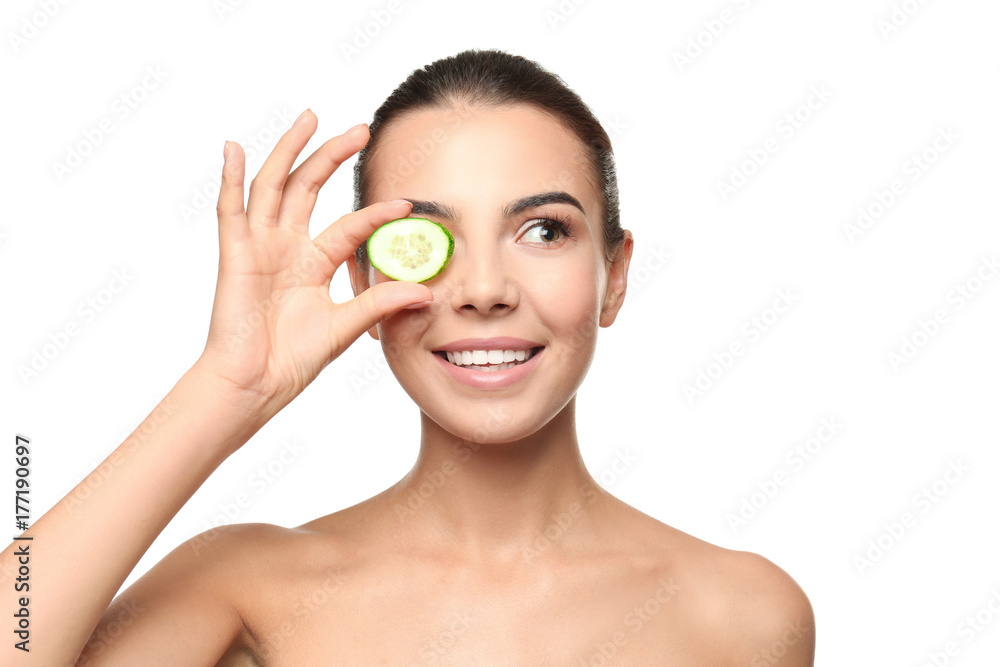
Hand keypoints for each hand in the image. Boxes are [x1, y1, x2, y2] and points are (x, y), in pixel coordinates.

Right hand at [195, 109, 430, 416]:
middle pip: (309, 188)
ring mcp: (259, 246)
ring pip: (274, 186)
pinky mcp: (234, 254)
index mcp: (314, 263)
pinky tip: (234, 148)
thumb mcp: (346, 325)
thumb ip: (380, 302)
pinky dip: (230, 178)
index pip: (349, 226)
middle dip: (332, 155)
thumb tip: (426, 292)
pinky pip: (230, 209)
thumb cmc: (293, 360)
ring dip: (290, 150)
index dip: (376, 214)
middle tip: (360, 128)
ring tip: (310, 117)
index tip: (408, 204)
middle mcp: (287, 247)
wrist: (256, 384)